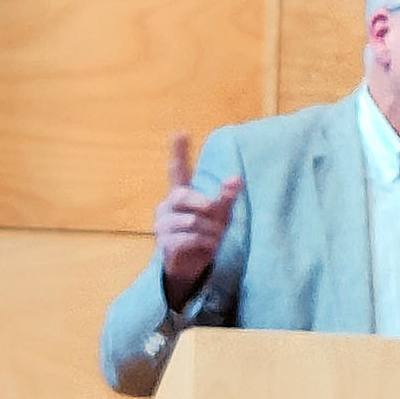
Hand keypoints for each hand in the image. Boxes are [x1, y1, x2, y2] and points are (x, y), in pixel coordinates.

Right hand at [156, 132, 243, 309]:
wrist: (193, 266)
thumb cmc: (206, 233)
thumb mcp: (220, 214)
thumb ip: (226, 196)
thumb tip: (237, 179)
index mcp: (180, 194)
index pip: (177, 170)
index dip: (178, 152)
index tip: (180, 132)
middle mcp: (167, 206)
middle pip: (185, 195)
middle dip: (206, 206)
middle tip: (218, 218)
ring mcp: (162, 224)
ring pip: (192, 221)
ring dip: (211, 231)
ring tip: (215, 237)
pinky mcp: (165, 244)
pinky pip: (189, 238)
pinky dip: (205, 243)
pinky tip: (209, 246)